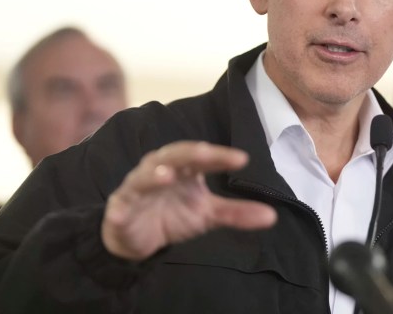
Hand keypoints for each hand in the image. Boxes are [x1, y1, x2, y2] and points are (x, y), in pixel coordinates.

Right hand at [102, 141, 276, 260]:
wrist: (138, 238)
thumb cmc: (174, 215)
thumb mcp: (208, 215)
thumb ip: (236, 213)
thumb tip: (272, 216)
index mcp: (184, 167)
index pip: (203, 157)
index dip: (220, 156)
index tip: (242, 159)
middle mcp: (160, 169)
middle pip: (175, 155)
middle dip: (192, 153)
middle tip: (209, 153)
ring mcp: (138, 186)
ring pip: (145, 175)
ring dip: (155, 174)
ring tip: (169, 176)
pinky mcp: (120, 207)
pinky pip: (121, 204)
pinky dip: (123, 205)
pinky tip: (127, 206)